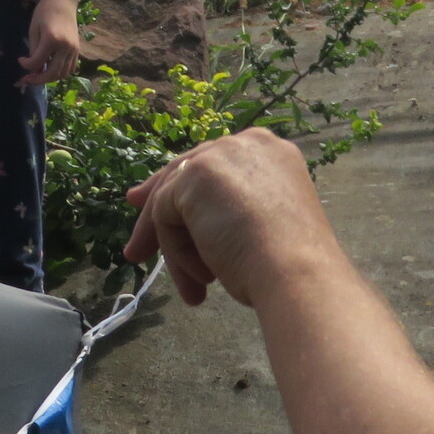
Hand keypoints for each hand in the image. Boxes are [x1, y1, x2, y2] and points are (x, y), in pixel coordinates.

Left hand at [19, 0, 82, 84]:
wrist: (63, 1)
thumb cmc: (45, 12)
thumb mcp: (34, 29)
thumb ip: (34, 50)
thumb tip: (33, 68)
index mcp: (51, 39)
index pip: (37, 62)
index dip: (26, 65)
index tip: (20, 60)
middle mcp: (65, 47)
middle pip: (52, 73)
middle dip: (38, 80)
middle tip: (27, 79)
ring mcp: (73, 49)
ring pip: (62, 74)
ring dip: (50, 78)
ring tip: (39, 75)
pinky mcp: (77, 50)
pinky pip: (70, 69)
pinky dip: (60, 73)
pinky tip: (50, 69)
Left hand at [125, 129, 335, 308]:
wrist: (298, 271)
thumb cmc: (292, 262)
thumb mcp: (263, 223)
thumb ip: (229, 207)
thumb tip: (185, 215)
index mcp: (270, 151)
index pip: (214, 165)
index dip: (183, 187)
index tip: (154, 208)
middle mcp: (245, 143)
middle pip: (185, 173)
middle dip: (156, 210)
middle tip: (136, 249)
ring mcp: (219, 155)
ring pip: (174, 201)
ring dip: (177, 249)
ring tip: (192, 291)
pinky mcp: (195, 175)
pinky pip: (165, 216)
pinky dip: (178, 252)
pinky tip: (204, 277)